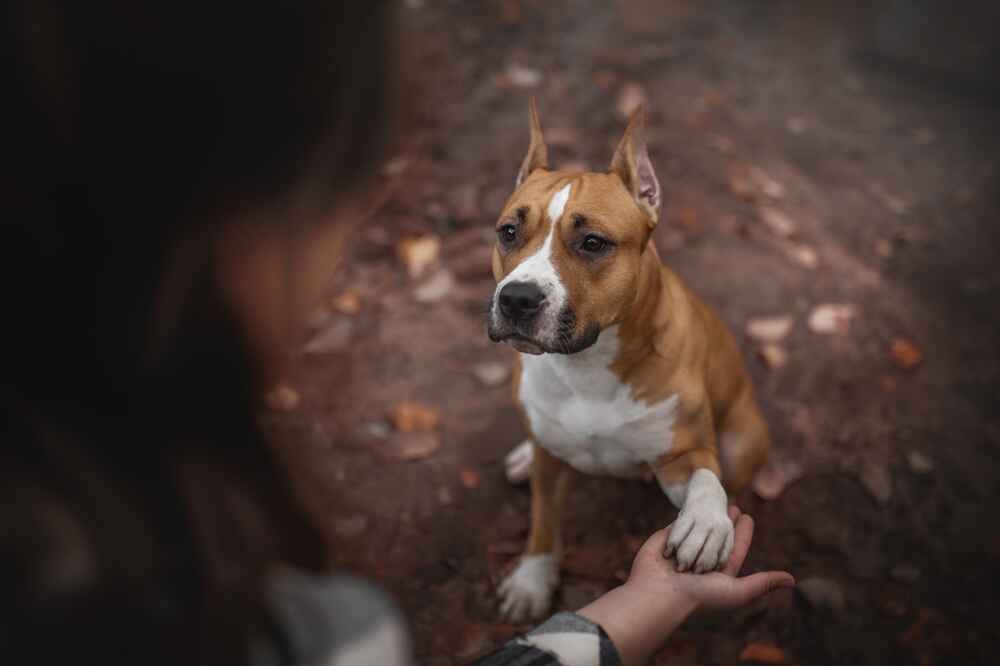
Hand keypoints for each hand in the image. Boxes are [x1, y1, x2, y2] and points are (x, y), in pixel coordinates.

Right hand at [634, 505, 793, 611]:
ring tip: (714, 501)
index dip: (742, 533)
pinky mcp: (668, 539)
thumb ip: (762, 583)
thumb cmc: (699, 596)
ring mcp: (684, 549)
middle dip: (725, 521)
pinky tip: (689, 506)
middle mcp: (702, 560)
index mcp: (720, 573)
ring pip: (700, 529)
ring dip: (707, 516)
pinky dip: (684, 516)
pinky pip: (680, 524)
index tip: (747, 517)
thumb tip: (792, 580)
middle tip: (733, 505)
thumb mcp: (737, 591)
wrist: (658, 593)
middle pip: (718, 536)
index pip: (735, 548)